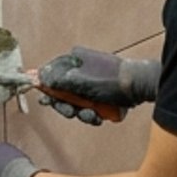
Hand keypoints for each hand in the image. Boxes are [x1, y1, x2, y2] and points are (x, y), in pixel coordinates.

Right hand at [38, 47, 161, 121]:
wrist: (139, 87)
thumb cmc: (111, 80)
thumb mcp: (79, 81)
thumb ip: (57, 80)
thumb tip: (38, 76)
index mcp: (74, 60)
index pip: (51, 75)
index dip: (47, 90)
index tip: (46, 101)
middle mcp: (80, 70)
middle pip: (62, 93)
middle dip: (66, 106)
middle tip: (72, 111)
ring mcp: (90, 83)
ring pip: (75, 103)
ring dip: (81, 112)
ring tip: (91, 114)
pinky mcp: (100, 95)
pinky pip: (88, 107)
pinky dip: (91, 114)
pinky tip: (99, 116)